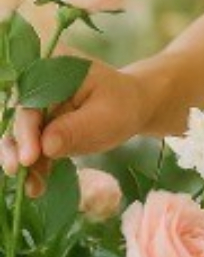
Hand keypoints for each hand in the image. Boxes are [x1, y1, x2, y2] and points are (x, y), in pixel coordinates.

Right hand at [0, 58, 154, 196]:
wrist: (133, 107)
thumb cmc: (123, 104)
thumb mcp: (107, 115)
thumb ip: (77, 129)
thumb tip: (46, 146)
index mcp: (49, 68)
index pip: (28, 100)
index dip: (25, 129)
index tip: (29, 156)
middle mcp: (34, 84)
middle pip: (16, 117)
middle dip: (17, 147)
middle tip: (19, 171)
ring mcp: (35, 107)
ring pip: (18, 135)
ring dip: (21, 161)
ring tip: (31, 187)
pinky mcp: (40, 126)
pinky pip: (31, 146)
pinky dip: (34, 166)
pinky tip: (37, 186)